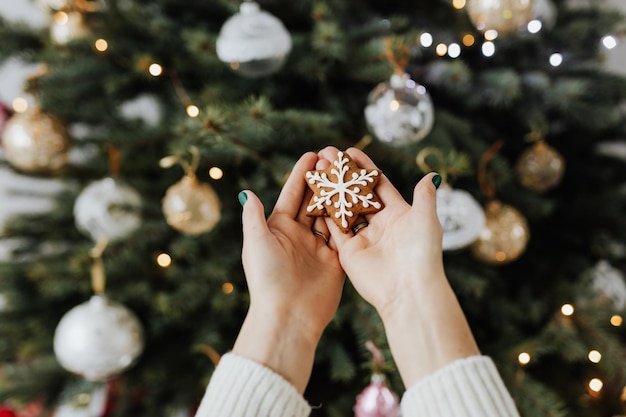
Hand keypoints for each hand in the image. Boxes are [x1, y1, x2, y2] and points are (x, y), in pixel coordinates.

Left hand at [233, 151, 344, 392]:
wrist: (288, 315)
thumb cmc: (267, 278)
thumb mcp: (256, 242)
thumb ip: (254, 216)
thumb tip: (247, 193)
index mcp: (279, 228)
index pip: (292, 195)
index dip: (301, 174)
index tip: (313, 154)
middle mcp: (300, 235)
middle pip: (314, 201)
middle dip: (324, 180)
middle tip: (337, 158)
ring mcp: (319, 247)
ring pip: (332, 215)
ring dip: (340, 195)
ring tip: (352, 174)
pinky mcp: (336, 261)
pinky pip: (345, 235)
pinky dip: (352, 219)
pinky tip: (362, 201)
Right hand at [317, 146, 478, 386]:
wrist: (408, 289)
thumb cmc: (421, 252)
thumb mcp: (426, 218)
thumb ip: (425, 195)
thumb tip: (432, 174)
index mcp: (398, 214)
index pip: (378, 185)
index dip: (364, 168)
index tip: (350, 151)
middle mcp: (379, 225)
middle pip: (357, 193)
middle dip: (343, 174)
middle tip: (328, 155)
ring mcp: (362, 238)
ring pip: (343, 207)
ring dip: (331, 188)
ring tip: (317, 168)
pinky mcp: (348, 252)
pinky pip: (334, 227)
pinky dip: (324, 211)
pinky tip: (313, 193)